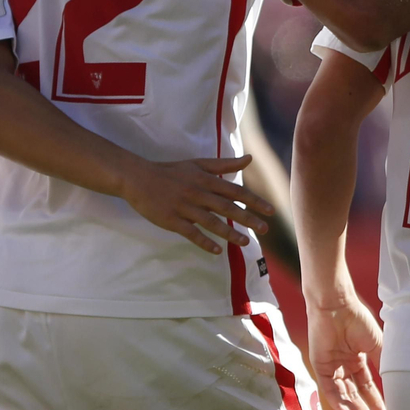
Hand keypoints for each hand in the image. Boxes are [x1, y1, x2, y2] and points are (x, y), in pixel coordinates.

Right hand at [117, 155, 274, 254]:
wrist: (138, 178)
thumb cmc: (171, 171)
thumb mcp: (198, 164)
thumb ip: (224, 164)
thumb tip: (249, 158)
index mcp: (205, 179)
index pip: (235, 191)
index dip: (253, 200)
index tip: (270, 210)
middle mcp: (197, 192)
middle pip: (227, 207)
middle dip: (247, 218)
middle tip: (265, 229)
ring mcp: (184, 207)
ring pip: (211, 222)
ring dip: (229, 233)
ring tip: (245, 242)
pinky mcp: (171, 219)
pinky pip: (190, 232)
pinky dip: (204, 241)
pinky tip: (216, 250)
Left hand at [306, 296, 385, 409]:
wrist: (338, 305)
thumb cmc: (357, 319)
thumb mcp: (376, 345)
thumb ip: (381, 363)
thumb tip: (393, 381)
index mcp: (356, 358)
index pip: (366, 386)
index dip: (374, 401)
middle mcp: (343, 365)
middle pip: (354, 395)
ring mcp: (332, 367)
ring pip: (343, 396)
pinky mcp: (320, 367)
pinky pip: (330, 390)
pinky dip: (340, 404)